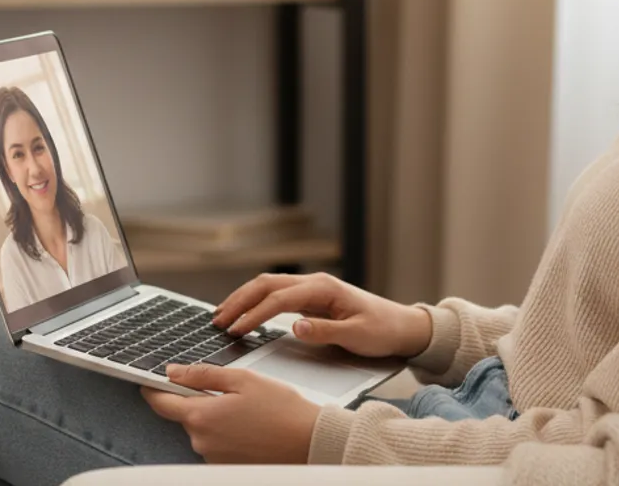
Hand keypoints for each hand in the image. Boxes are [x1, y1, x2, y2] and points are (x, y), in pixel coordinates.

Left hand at [141, 363, 321, 462]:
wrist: (309, 443)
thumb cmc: (282, 411)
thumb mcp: (243, 379)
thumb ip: (203, 375)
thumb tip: (174, 372)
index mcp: (201, 416)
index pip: (161, 402)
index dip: (153, 387)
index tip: (151, 379)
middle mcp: (201, 441)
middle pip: (186, 415)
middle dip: (199, 400)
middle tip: (229, 391)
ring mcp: (213, 457)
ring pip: (203, 429)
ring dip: (216, 417)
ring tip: (247, 410)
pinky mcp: (225, 466)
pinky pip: (217, 444)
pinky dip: (228, 433)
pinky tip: (250, 426)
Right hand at [212, 271, 432, 358]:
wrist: (401, 326)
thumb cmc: (382, 330)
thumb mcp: (357, 336)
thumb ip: (325, 332)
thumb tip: (294, 327)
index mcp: (324, 288)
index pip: (278, 299)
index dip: (254, 315)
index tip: (235, 331)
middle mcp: (314, 283)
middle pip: (266, 285)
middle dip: (238, 301)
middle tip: (217, 321)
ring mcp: (312, 288)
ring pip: (267, 286)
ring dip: (243, 299)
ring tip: (222, 316)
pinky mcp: (311, 298)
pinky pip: (276, 295)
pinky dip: (255, 302)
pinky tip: (243, 313)